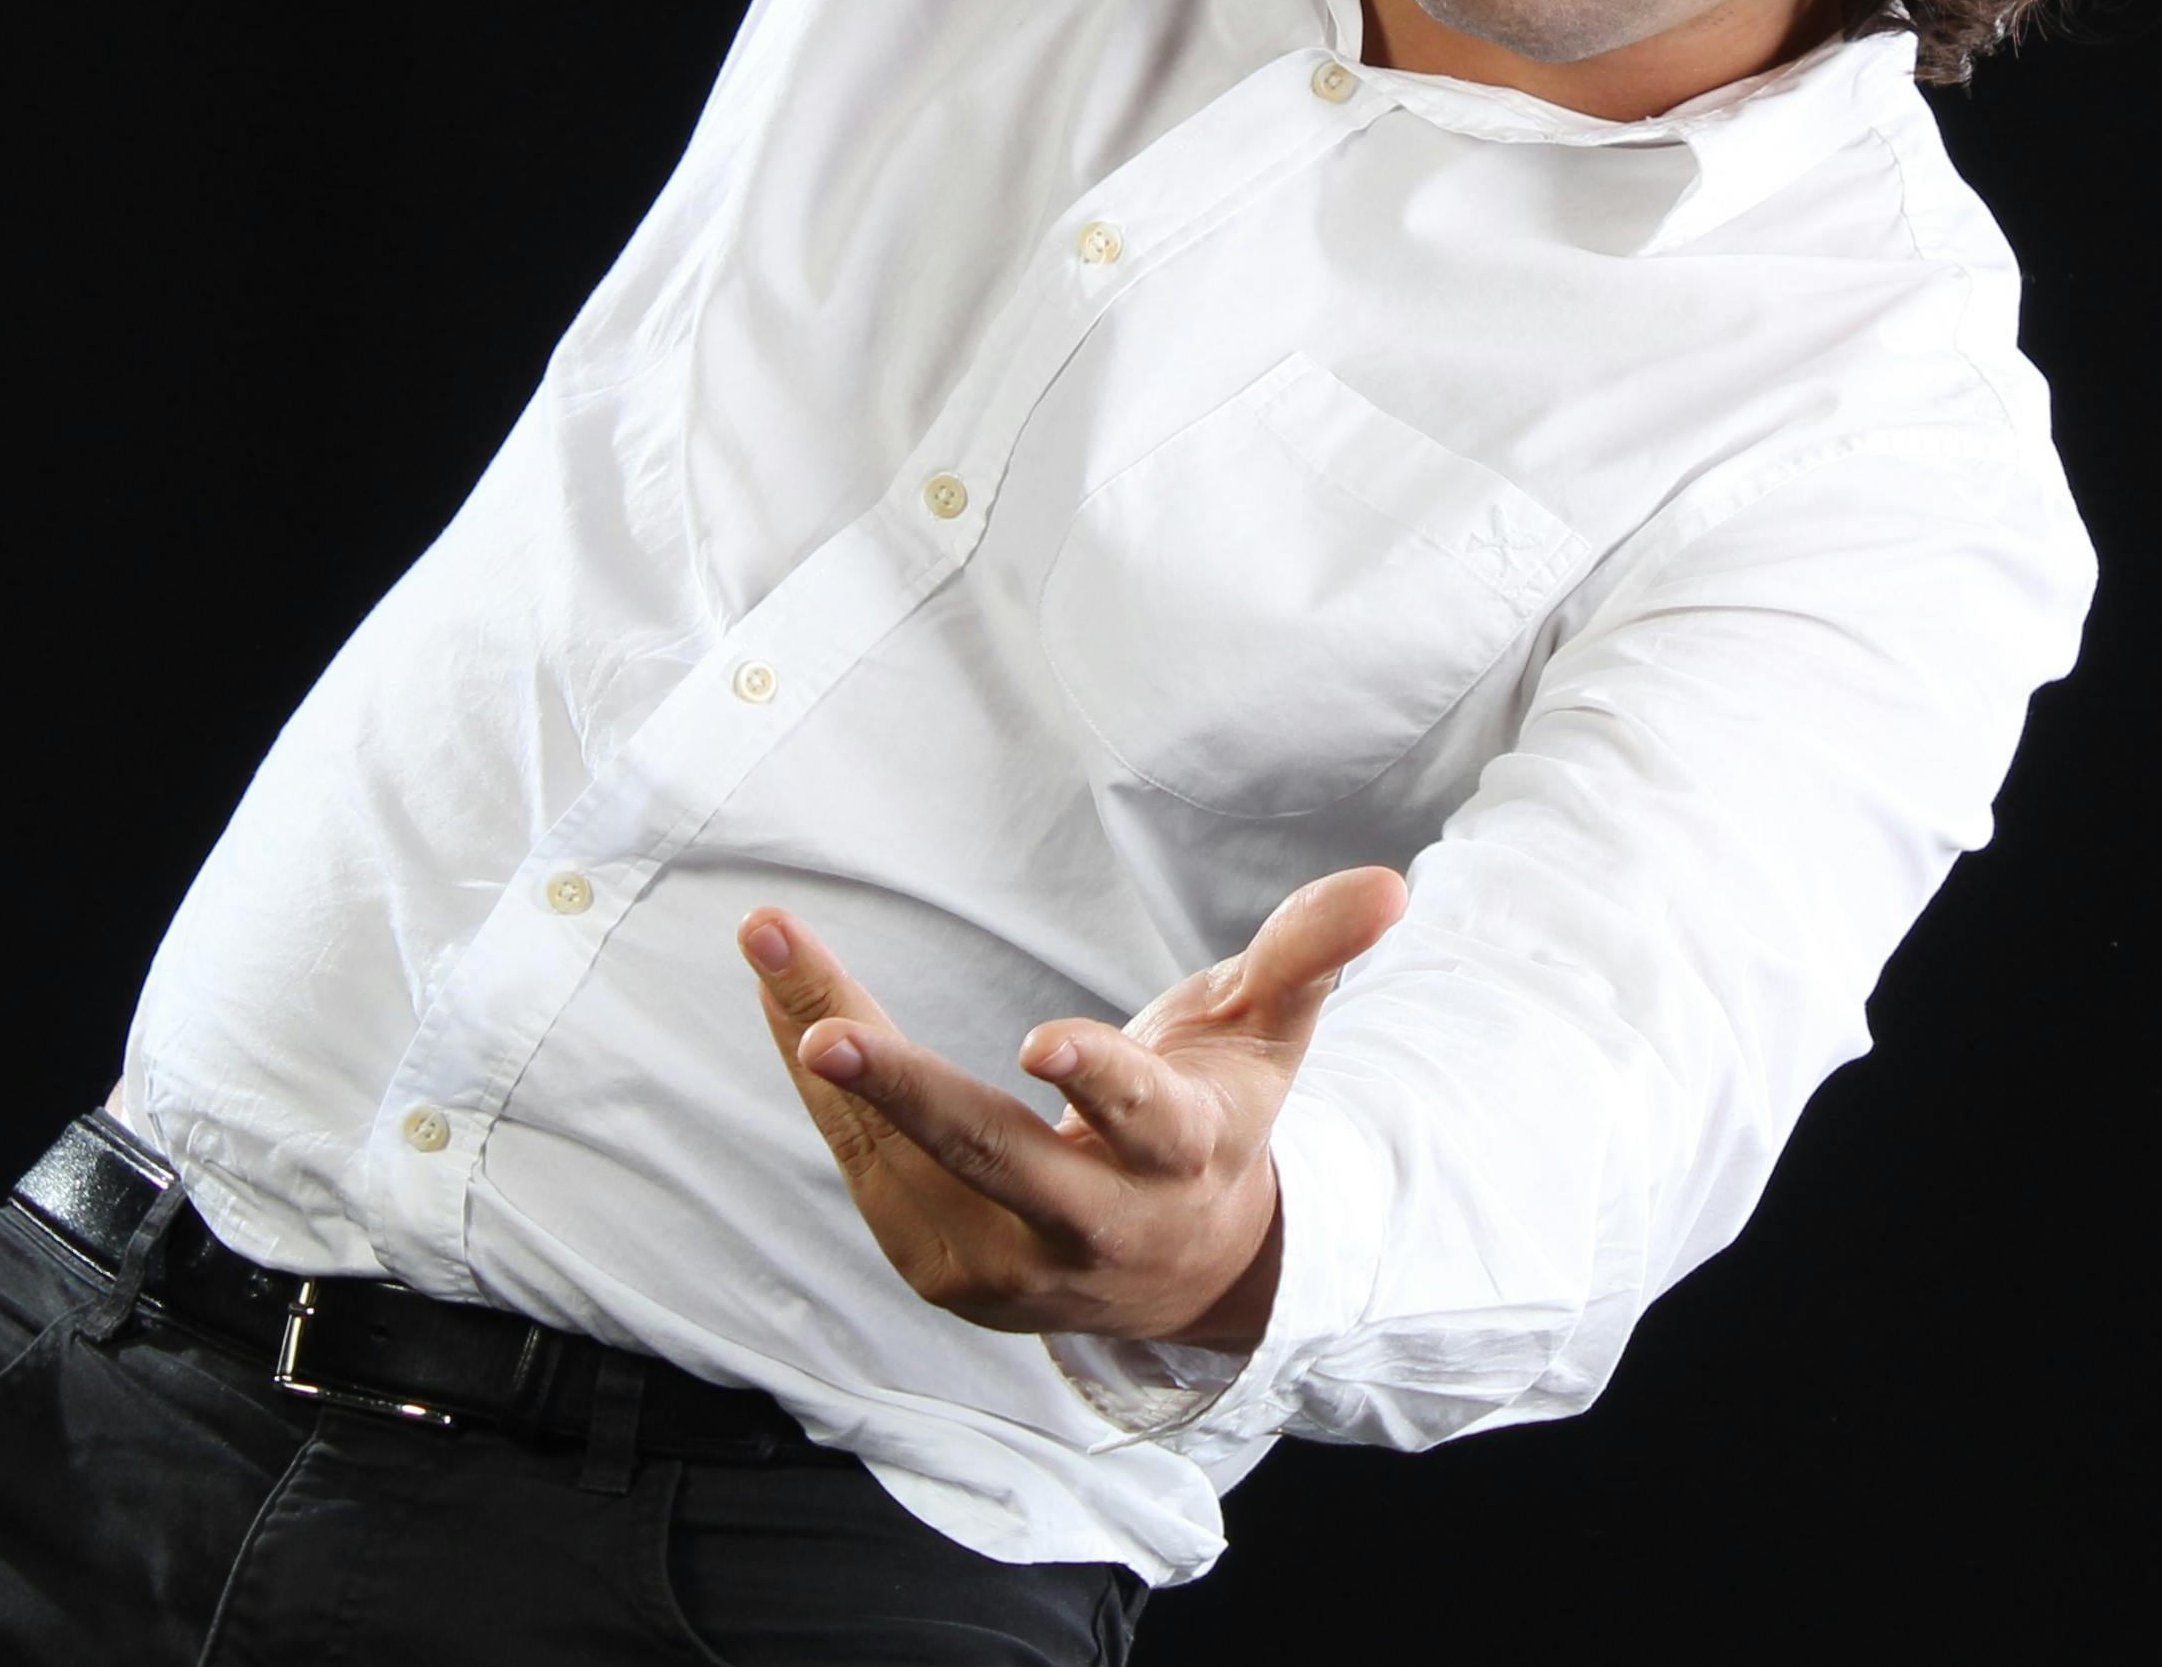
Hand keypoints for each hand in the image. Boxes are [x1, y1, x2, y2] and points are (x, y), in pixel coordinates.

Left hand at [742, 867, 1412, 1351]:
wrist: (1177, 1277)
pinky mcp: (939, 1267)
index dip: (1098, 1085)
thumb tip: (1389, 884)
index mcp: (1179, 1158)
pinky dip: (823, 1085)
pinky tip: (784, 998)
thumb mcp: (1268, 1039)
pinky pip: (865, 1164)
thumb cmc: (1212, 1126)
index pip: (1141, 1123)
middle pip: (992, 1160)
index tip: (1043, 1043)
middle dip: (906, 1092)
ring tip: (771, 947)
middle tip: (826, 1030)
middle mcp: (1090, 1223)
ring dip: (828, 1049)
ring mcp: (1005, 1260)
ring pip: (901, 1155)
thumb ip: (1310, 953)